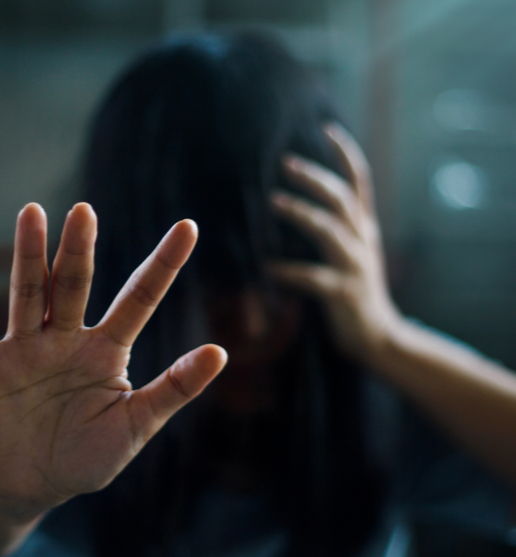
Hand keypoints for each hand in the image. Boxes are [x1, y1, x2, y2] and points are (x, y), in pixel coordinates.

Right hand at [0, 203, 225, 519]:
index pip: (139, 299)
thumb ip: (173, 390)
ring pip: (27, 294)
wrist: (30, 486)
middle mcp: (65, 339)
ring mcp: (23, 349)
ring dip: (28, 257)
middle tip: (85, 213)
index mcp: (106, 351)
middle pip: (74, 285)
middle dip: (79, 251)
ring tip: (32, 214)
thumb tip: (221, 351)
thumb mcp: (135, 426)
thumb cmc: (87, 456)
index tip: (189, 226)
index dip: (163, 266)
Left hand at [268, 124, 402, 361]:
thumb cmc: (354, 291)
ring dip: (300, 213)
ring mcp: (355, 266)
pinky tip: (266, 267)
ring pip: (330, 230)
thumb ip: (330, 227)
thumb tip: (292, 201)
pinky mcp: (344, 293)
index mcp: (363, 227)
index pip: (359, 181)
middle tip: (285, 162)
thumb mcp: (349, 252)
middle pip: (342, 198)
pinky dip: (288, 271)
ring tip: (272, 202)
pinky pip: (313, 278)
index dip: (346, 153)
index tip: (327, 127)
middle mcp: (362, 240)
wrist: (379, 338)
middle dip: (314, 176)